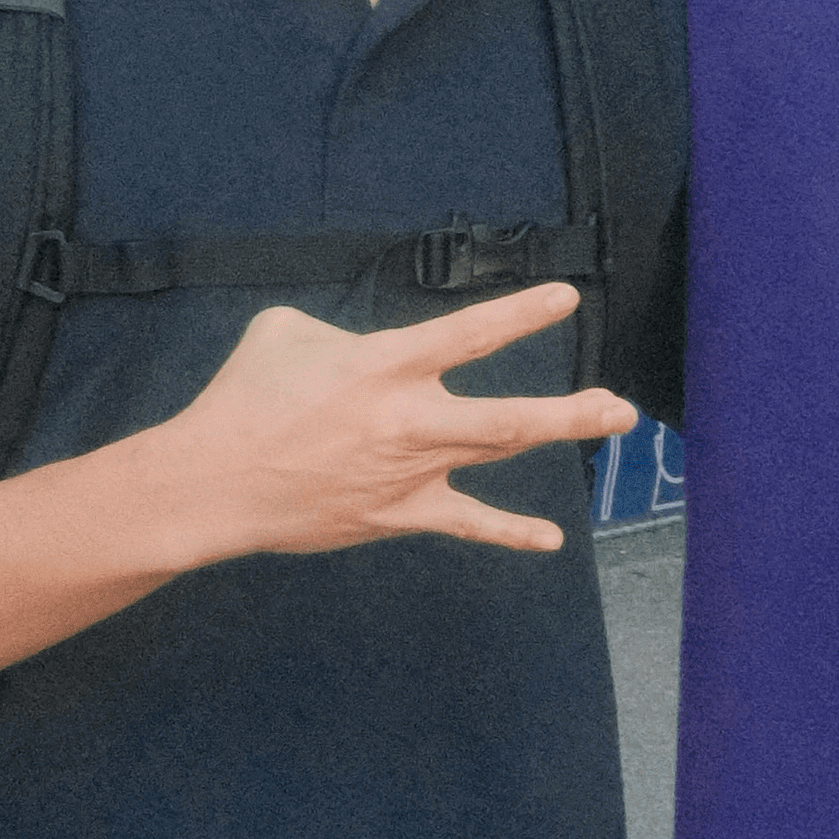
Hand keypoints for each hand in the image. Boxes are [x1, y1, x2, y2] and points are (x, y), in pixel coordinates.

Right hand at [154, 285, 636, 559]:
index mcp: (383, 365)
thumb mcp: (285, 332)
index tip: (565, 299)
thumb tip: (362, 346)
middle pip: (506, 417)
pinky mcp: (398, 514)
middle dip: (569, 412)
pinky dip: (508, 532)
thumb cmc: (245, 399)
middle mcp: (409, 418)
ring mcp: (410, 472)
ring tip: (611, 418)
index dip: (519, 315)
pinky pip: (465, 523)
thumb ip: (339, 329)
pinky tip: (550, 540)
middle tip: (621, 406)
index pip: (467, 334)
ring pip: (496, 451)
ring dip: (556, 431)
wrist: (217, 482)